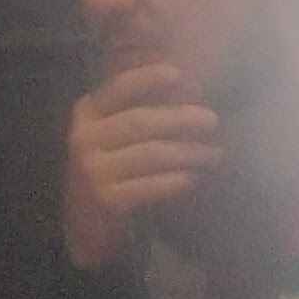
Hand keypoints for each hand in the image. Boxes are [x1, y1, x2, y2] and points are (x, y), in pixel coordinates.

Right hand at [63, 59, 224, 268]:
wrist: (85, 224)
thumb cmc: (108, 170)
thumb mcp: (108, 136)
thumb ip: (132, 114)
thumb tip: (182, 93)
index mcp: (86, 113)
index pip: (116, 88)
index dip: (146, 78)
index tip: (177, 73)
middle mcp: (84, 137)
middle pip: (139, 122)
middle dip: (179, 119)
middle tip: (212, 120)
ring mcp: (93, 169)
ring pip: (150, 154)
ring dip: (187, 152)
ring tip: (215, 153)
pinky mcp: (106, 199)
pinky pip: (149, 185)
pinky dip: (175, 181)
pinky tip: (194, 177)